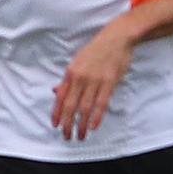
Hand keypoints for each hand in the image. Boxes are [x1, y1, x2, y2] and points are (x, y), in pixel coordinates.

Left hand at [52, 20, 136, 139]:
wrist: (117, 37)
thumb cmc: (97, 49)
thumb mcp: (77, 61)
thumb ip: (68, 79)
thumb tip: (56, 92)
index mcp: (70, 72)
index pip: (60, 97)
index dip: (57, 113)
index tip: (55, 125)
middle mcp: (80, 78)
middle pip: (71, 106)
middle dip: (67, 123)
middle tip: (66, 136)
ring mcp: (95, 80)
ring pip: (84, 107)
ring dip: (81, 124)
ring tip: (80, 136)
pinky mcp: (109, 82)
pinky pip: (101, 103)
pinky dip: (96, 116)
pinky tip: (93, 126)